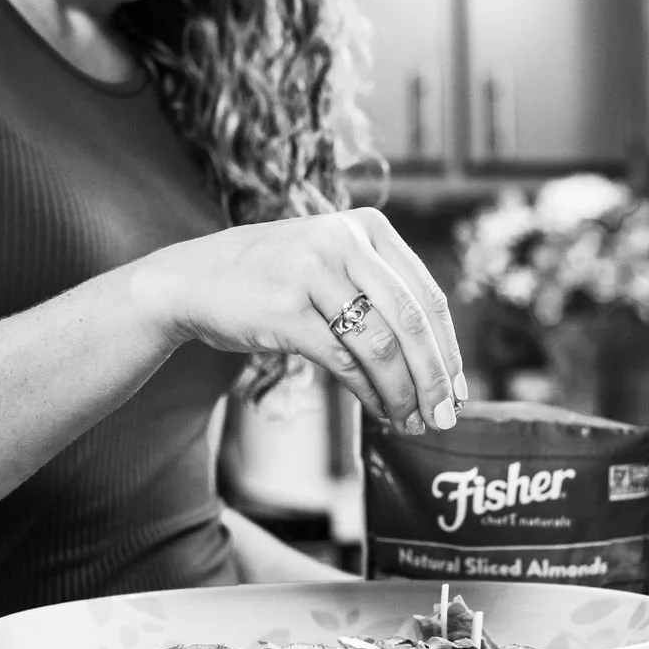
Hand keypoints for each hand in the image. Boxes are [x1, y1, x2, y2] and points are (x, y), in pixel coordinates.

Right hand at [134, 207, 464, 433]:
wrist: (189, 280)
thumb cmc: (268, 278)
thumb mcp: (328, 261)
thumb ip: (377, 288)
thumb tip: (435, 355)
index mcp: (366, 226)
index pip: (427, 296)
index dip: (449, 349)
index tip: (459, 389)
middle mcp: (343, 241)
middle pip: (412, 322)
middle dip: (435, 378)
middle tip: (444, 418)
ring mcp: (313, 272)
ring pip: (381, 345)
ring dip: (403, 393)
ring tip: (412, 421)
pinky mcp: (286, 310)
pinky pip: (344, 361)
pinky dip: (369, 393)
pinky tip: (379, 411)